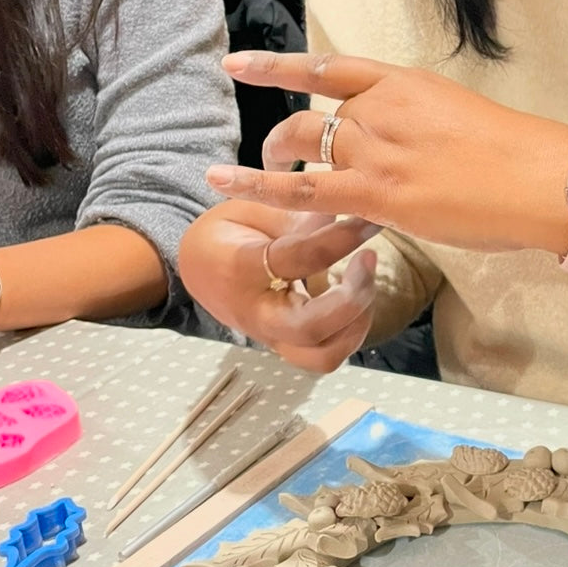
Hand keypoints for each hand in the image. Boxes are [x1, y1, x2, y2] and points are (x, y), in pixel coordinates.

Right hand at [178, 202, 379, 372]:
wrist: (198, 270)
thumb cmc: (230, 232)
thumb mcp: (252, 209)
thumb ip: (295, 212)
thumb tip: (345, 209)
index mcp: (241, 269)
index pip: (299, 258)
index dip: (341, 238)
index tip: (368, 219)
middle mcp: (257, 313)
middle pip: (311, 328)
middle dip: (352, 298)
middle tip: (368, 258)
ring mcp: (273, 338)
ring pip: (324, 357)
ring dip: (357, 322)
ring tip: (364, 281)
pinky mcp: (287, 348)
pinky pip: (325, 357)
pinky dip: (351, 332)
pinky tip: (356, 298)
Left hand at [205, 54, 567, 255]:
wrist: (542, 179)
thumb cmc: (520, 158)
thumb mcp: (463, 120)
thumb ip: (423, 127)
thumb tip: (407, 148)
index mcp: (406, 84)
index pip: (331, 69)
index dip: (280, 67)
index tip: (239, 64)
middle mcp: (383, 108)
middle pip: (312, 116)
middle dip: (284, 136)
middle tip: (277, 155)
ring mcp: (378, 149)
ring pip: (302, 145)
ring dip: (275, 160)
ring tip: (258, 175)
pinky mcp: (377, 192)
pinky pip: (302, 189)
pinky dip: (256, 183)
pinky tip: (221, 180)